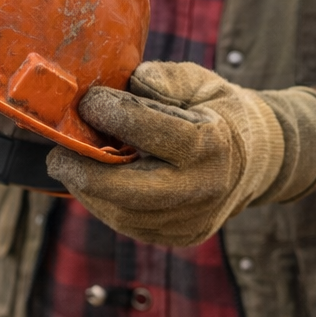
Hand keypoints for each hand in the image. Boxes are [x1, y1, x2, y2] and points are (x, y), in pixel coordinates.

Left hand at [46, 62, 315, 246]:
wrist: (260, 159)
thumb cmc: (219, 111)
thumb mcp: (197, 81)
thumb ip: (160, 79)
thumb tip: (117, 87)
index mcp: (210, 144)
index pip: (145, 129)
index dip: (107, 113)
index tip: (85, 101)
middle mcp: (202, 189)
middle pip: (122, 189)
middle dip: (80, 170)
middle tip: (56, 152)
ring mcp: (191, 221)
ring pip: (119, 214)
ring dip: (87, 190)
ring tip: (72, 165)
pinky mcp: (180, 237)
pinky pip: (129, 224)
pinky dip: (105, 203)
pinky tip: (95, 183)